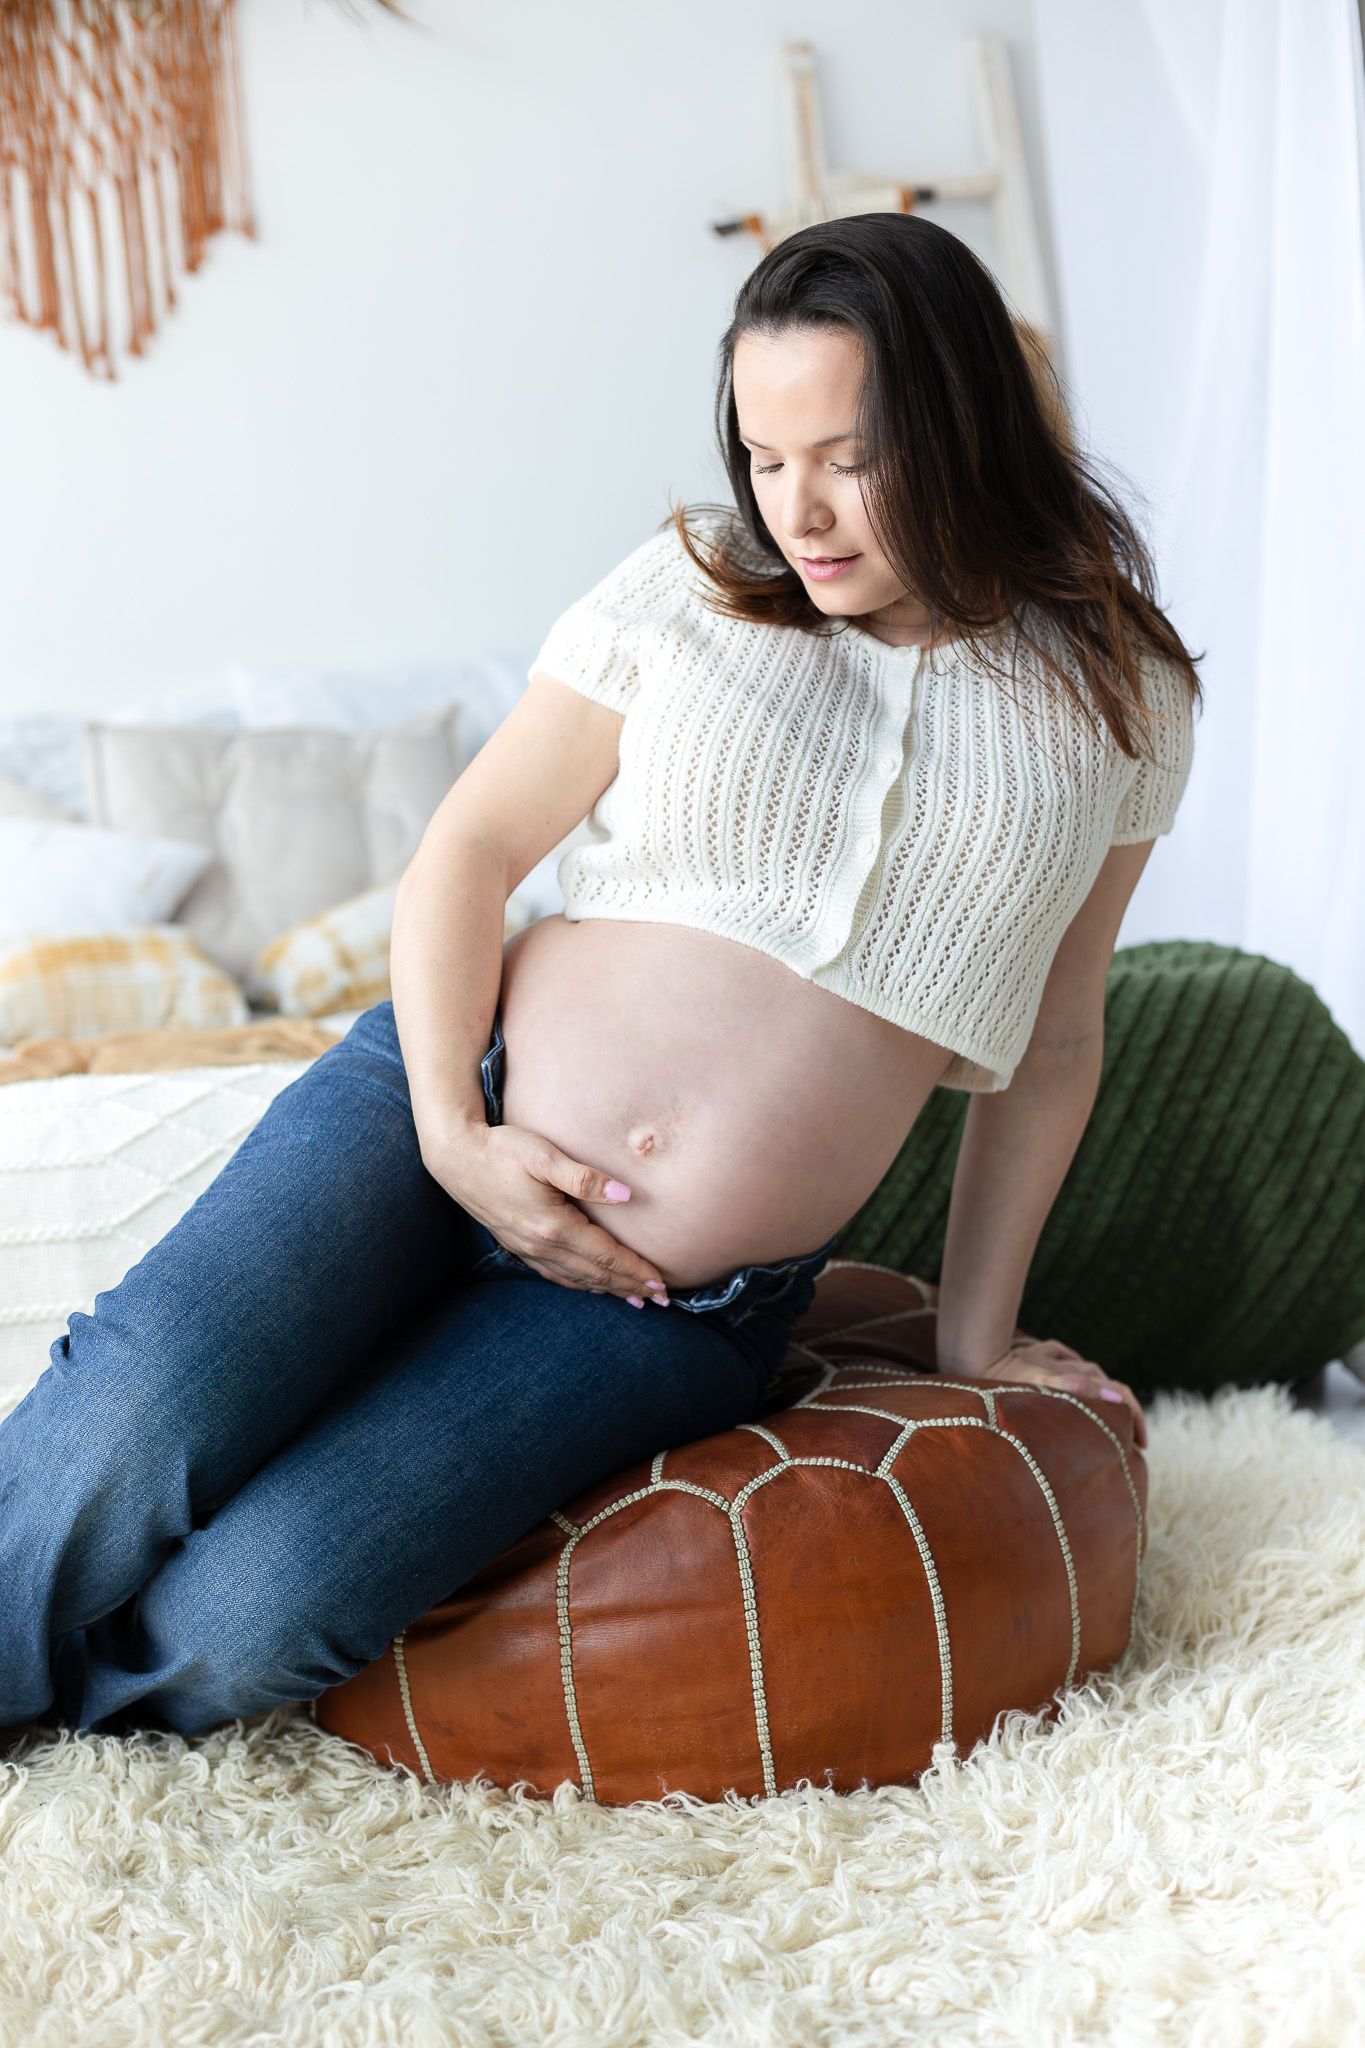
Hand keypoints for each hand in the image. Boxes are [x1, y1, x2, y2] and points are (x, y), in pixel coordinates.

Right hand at [421, 1119, 671, 1308]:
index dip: (635, 1270)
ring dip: (608, 1290)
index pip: (605, 1255)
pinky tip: (591, 1286)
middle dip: (629, 1287)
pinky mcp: (518, 1246)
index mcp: (553, 1226)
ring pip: (576, 1279)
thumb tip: (626, 1197)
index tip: (661, 1283)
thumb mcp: (544, 1156)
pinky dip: (580, 1285)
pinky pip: (556, 1275)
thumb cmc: (502, 1150)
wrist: (456, 1158)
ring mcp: (527, 1249)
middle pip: (595, 1274)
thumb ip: (585, 1178)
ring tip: (635, 1300)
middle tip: (661, 1300)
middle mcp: (541, 1245)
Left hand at [968, 1337, 1148, 1449]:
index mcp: (1077, 1373)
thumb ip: (1077, 1389)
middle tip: (1130, 1439)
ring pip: (1088, 1376)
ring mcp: (1053, 1359)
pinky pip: (1065, 1363)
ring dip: (1102, 1397)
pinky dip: (1077, 1378)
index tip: (1140, 1445)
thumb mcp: (1041, 1383)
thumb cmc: (1006, 1374)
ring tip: (1106, 1420)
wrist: (973, 1355)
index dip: (1135, 1418)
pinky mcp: (1037, 1356)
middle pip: (1107, 1386)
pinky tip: (1075, 1387)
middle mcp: (1070, 1364)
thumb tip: (1117, 1396)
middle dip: (1122, 1411)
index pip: (1119, 1393)